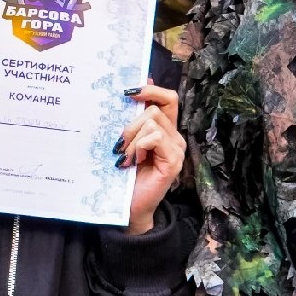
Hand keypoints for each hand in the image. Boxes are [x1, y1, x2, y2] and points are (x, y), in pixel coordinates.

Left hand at [118, 81, 185, 234]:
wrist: (129, 207)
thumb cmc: (125, 175)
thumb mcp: (126, 141)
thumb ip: (132, 118)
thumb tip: (132, 89)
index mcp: (165, 129)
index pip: (168, 98)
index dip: (151, 90)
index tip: (128, 92)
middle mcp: (175, 137)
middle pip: (155, 109)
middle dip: (131, 124)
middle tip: (119, 145)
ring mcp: (177, 149)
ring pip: (152, 122)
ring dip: (131, 139)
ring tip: (124, 158)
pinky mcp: (174, 161)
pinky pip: (154, 137)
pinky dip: (137, 147)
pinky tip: (131, 162)